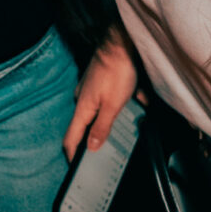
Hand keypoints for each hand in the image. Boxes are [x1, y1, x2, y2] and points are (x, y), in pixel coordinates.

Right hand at [63, 30, 141, 159]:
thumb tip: (90, 148)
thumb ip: (101, 127)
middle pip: (85, 126)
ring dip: (112, 120)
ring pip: (100, 112)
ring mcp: (92, 90)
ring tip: (129, 126)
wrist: (122, 42)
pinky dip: (123, 103)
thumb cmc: (117, 72)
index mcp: (82, 108)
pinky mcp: (102, 82)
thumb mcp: (112, 105)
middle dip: (94, 140)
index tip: (75, 169)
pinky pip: (111, 99)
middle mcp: (83, 100)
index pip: (71, 138)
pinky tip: (139, 102)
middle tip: (105, 155)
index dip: (72, 155)